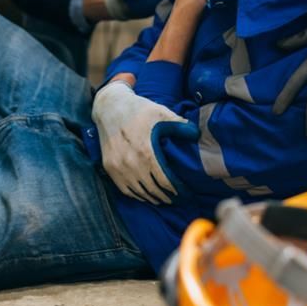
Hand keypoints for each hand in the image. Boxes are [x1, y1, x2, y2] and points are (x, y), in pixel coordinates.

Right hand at [92, 80, 191, 203]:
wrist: (109, 106)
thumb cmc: (138, 110)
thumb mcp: (161, 113)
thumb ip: (180, 125)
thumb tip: (197, 134)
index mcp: (147, 152)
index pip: (166, 181)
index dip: (177, 190)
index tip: (186, 194)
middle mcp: (131, 163)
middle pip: (153, 189)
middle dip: (167, 196)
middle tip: (177, 199)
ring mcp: (118, 167)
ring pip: (139, 192)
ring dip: (153, 198)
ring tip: (163, 199)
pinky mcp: (109, 167)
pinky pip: (125, 189)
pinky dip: (137, 195)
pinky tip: (145, 195)